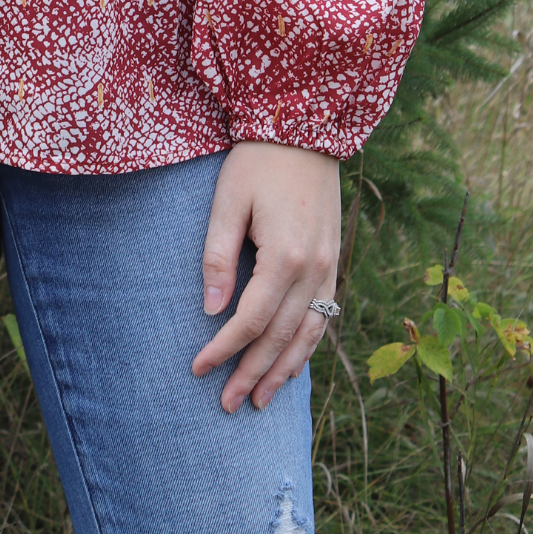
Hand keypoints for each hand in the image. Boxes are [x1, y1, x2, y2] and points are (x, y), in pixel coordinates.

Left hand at [191, 140, 340, 412]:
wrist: (304, 129)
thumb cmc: (257, 162)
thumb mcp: (228, 201)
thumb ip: (218, 256)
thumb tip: (210, 310)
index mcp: (286, 255)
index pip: (251, 319)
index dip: (224, 348)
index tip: (199, 369)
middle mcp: (315, 269)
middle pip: (280, 337)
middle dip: (253, 373)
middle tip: (228, 404)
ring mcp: (330, 267)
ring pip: (308, 336)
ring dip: (284, 371)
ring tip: (260, 400)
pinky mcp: (334, 261)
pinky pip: (323, 317)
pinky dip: (306, 347)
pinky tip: (291, 364)